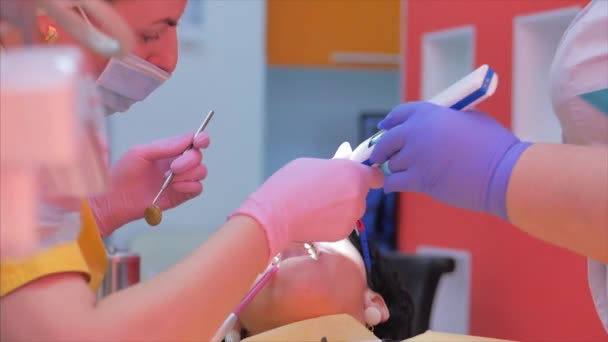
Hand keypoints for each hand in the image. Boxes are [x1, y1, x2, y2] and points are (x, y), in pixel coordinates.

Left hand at [89, 132, 209, 235]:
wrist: (116, 200)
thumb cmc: (123, 174)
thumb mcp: (140, 153)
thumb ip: (164, 146)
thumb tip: (187, 140)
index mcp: (169, 150)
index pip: (192, 141)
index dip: (200, 138)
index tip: (199, 141)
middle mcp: (178, 163)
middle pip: (198, 156)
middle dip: (189, 160)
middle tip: (172, 168)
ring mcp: (181, 180)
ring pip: (201, 171)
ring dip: (188, 174)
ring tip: (170, 180)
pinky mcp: (182, 194)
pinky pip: (198, 188)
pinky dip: (189, 186)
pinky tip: (175, 188)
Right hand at [231, 155, 383, 258]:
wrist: (275, 215)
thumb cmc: (290, 184)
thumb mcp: (312, 164)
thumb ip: (335, 163)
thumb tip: (346, 153)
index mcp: (353, 174)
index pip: (376, 176)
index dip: (368, 176)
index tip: (358, 177)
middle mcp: (358, 196)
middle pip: (361, 193)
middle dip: (348, 191)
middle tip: (325, 189)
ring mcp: (352, 217)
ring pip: (352, 209)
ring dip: (341, 207)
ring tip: (316, 204)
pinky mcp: (343, 233)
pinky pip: (343, 223)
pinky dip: (333, 221)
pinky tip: (315, 217)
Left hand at [370, 101, 530, 218]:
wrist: (503, 172)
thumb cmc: (494, 147)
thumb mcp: (469, 120)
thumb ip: (446, 120)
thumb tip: (434, 127)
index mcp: (429, 114)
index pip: (399, 114)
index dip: (389, 123)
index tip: (383, 129)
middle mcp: (418, 132)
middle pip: (387, 141)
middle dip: (382, 150)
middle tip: (380, 157)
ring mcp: (417, 156)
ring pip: (392, 164)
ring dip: (396, 169)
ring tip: (405, 174)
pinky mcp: (419, 179)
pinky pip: (394, 182)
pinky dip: (392, 185)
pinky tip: (393, 187)